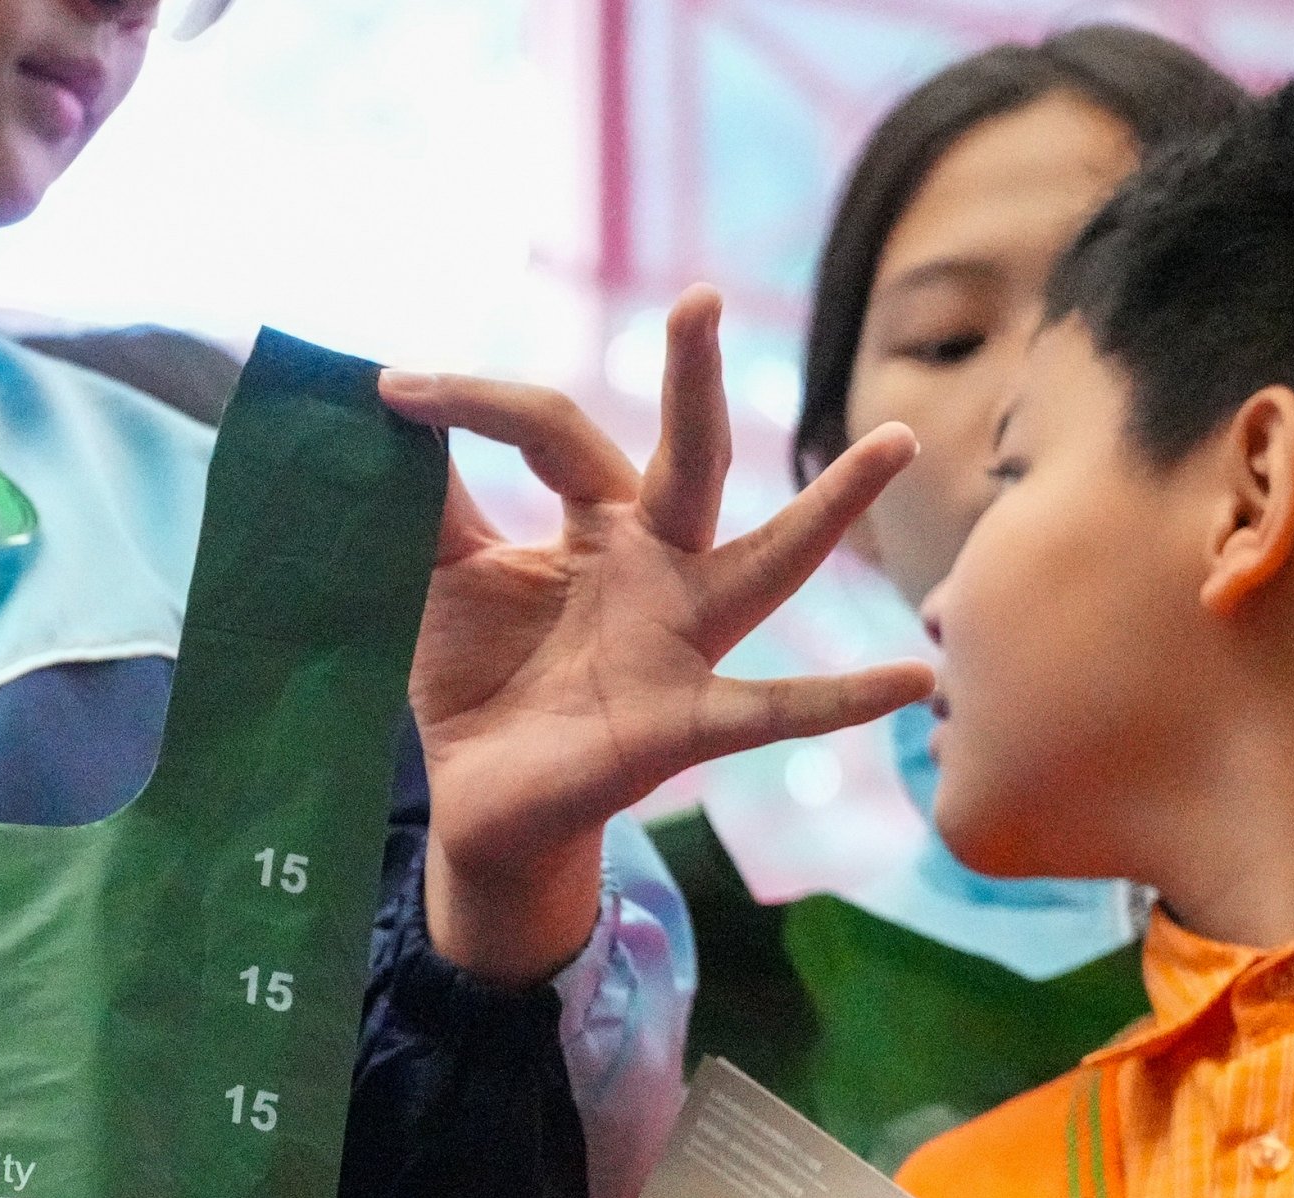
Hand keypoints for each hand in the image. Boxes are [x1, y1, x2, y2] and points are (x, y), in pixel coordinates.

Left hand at [380, 290, 931, 985]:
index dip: (474, 403)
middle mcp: (657, 567)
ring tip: (896, 440)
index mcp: (598, 524)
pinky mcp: (686, 720)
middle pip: (688, 458)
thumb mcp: (438, 582)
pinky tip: (914, 677)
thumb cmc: (474, 679)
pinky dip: (843, 696)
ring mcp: (683, 641)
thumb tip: (380, 411)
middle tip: (698, 297)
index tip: (389, 388)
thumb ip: (427, 504)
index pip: (553, 430)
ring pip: (769, 562)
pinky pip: (775, 708)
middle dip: (693, 382)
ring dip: (832, 507)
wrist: (478, 804)